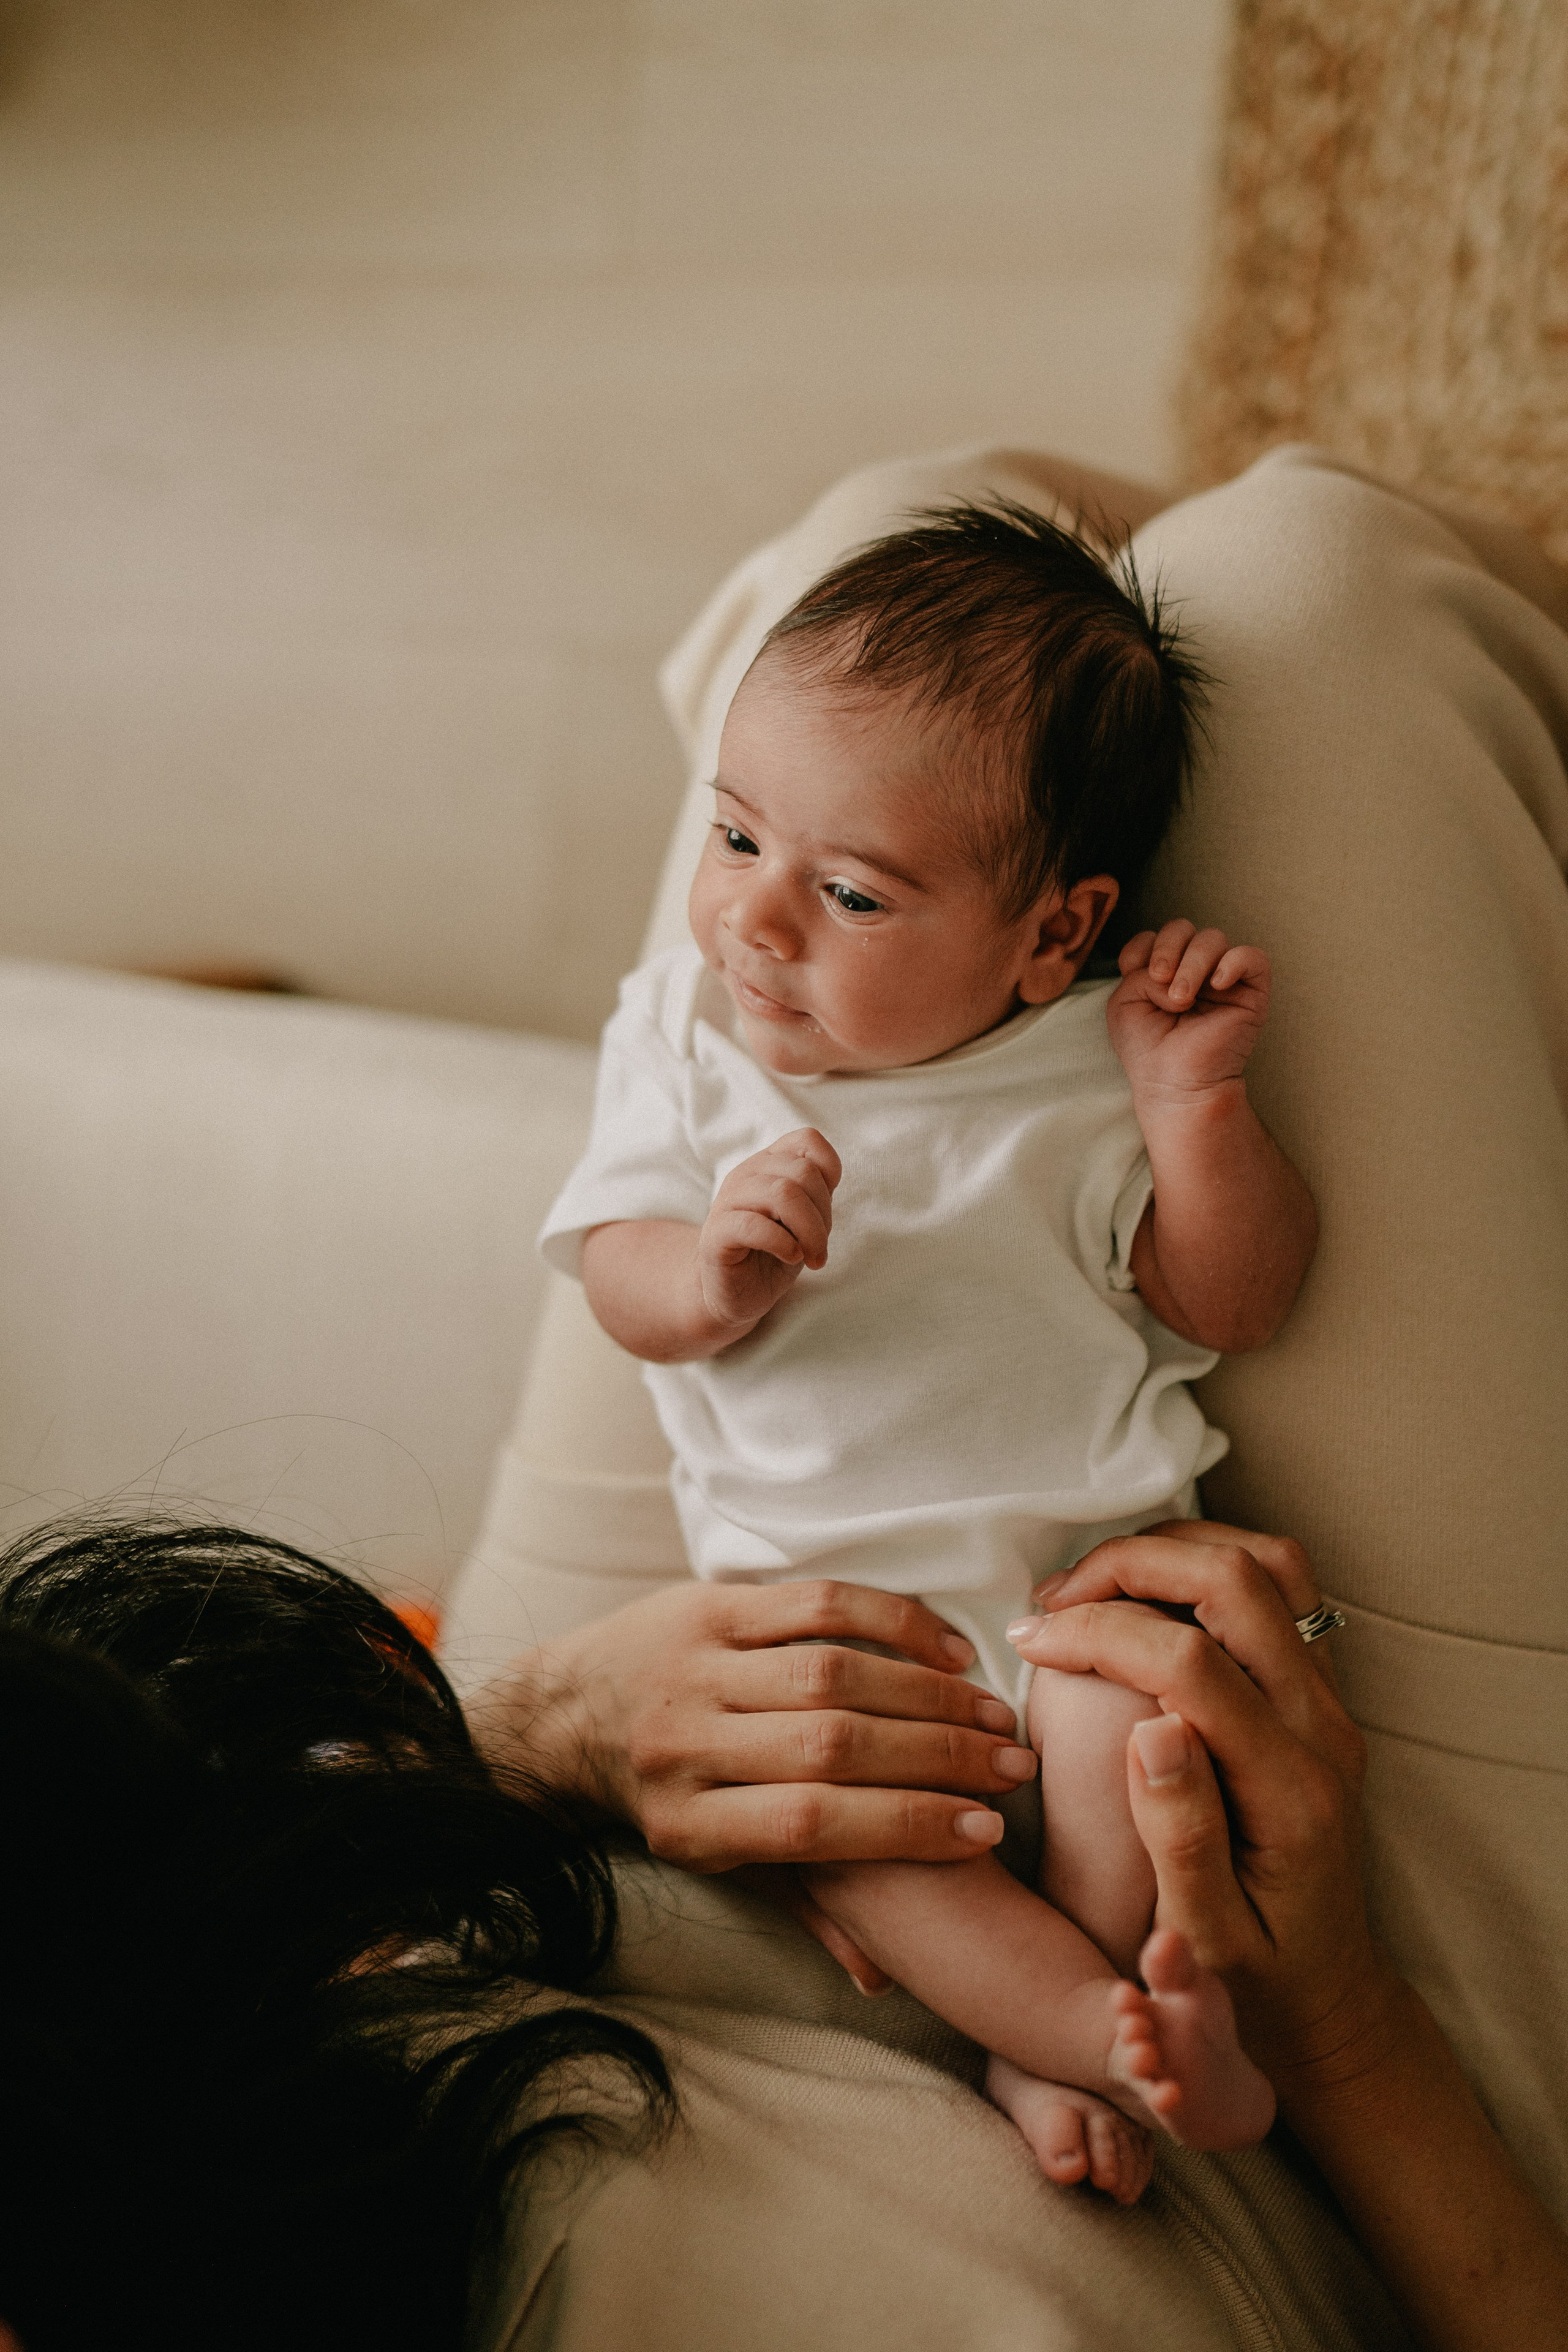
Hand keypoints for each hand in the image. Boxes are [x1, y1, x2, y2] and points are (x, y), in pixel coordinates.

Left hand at [472, 1578, 1036, 1871]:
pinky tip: (946, 1646)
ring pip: (829, 1672)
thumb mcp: (717, 1863)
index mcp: (690, 1822)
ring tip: (992, 1713)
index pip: (812, 1824)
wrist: (562, 1714)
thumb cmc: (664, 1802)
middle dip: (938, 1756)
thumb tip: (882, 1977)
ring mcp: (697, 1666)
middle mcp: (689, 1742)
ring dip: (926, 1690)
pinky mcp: (708, 1605)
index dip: (906, 1825)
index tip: (985, 1830)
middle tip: (1012, 1766)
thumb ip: (803, 1907)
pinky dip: (889, 1620)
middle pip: (831, 1745)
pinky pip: (813, 1604)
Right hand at [698, 1127, 841, 1336]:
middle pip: (802, 1171)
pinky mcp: (716, 1233)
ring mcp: (728, 1201)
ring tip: (809, 1256)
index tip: (825, 1211)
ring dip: (809, 1231)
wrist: (734, 1293)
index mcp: (769, 1164)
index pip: (807, 1139)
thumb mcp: (803, 1219)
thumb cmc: (773, 1254)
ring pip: (782, 1193)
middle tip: (818, 1246)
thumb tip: (829, 1179)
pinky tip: (790, 1257)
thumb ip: (815, 1193)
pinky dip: (783, 1243)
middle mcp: (747, 1174)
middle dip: (822, 1214)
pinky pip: (754, 1225)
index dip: (829, 1173)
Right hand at [1008, 1522, 1382, 2092]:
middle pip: (1236, 1581)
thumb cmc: (1254, 1981)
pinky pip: (1281, 1586)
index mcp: (1289, 1790)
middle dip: (1128, 1568)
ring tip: (1095, 1586)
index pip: (1190, 1663)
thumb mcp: (1203, 1941)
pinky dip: (1208, 1564)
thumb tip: (1152, 1728)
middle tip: (1053, 1602)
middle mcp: (1323, 1728)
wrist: (1329, 1996)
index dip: (1100, 1634)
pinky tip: (1148, 1596)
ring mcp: (1331, 1701)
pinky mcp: (1323, 1692)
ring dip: (1174, 1551)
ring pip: (1268, 1563)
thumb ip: (1180, 1835)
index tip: (1030, 1641)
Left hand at [1108, 922, 1270, 1104]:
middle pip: (1184, 928)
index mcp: (1164, 971)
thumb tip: (1174, 968)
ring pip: (1213, 938)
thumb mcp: (1124, 1001)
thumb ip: (1138, 969)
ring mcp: (1222, 979)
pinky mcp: (1251, 993)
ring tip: (1182, 999)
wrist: (1175, 1084)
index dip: (1143, 946)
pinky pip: (1252, 957)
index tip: (1134, 973)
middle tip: (1160, 979)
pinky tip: (1216, 985)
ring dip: (1192, 963)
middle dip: (1168, 947)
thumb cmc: (1148, 1048)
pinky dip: (1233, 962)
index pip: (1155, 935)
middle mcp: (1193, 971)